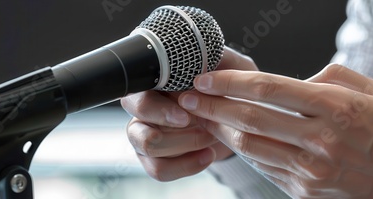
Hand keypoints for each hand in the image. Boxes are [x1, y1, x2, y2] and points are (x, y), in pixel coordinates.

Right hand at [120, 47, 256, 180]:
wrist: (237, 119)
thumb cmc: (229, 87)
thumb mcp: (230, 67)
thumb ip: (216, 58)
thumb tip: (203, 62)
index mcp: (152, 84)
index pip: (136, 95)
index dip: (158, 107)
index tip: (185, 107)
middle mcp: (142, 111)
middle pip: (134, 125)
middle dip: (167, 126)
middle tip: (195, 121)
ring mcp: (145, 136)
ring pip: (147, 147)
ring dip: (182, 144)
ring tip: (210, 136)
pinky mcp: (155, 159)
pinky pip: (158, 169)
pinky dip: (186, 165)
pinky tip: (208, 155)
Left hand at [178, 64, 372, 197]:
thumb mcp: (371, 91)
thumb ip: (330, 78)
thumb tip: (296, 80)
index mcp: (335, 108)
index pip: (268, 88)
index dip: (230, 82)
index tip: (205, 78)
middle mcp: (320, 140)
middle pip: (249, 119)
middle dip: (211, 107)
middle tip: (187, 98)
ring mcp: (311, 170)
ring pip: (249, 147)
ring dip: (218, 130)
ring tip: (199, 117)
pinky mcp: (304, 190)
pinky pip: (263, 166)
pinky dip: (241, 151)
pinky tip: (227, 139)